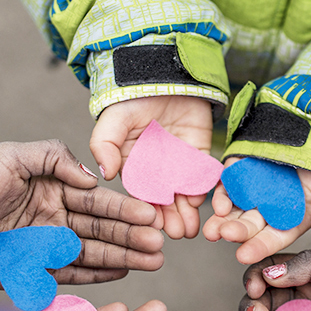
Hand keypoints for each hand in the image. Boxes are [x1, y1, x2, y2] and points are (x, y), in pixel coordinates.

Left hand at [0, 140, 164, 288]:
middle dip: (132, 237)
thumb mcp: (11, 157)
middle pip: (101, 230)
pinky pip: (69, 276)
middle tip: (160, 246)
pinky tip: (121, 274)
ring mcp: (44, 247)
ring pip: (92, 253)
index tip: (152, 216)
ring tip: (152, 262)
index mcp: (52, 188)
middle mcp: (53, 218)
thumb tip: (92, 178)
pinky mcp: (31, 274)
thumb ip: (53, 159)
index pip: (97, 200)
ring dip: (123, 257)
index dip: (125, 209)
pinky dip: (95, 276)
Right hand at [92, 95, 214, 238]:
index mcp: (135, 169)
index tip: (151, 227)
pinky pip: (205, 175)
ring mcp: (180, 165)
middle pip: (165, 201)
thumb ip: (104, 144)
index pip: (141, 196)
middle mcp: (158, 172)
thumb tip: (104, 173)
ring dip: (188, 213)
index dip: (146, 212)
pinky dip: (205, 189)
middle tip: (177, 234)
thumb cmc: (133, 98)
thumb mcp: (113, 120)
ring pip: (185, 195)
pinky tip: (204, 202)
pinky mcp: (200, 155)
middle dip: (171, 219)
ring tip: (191, 228)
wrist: (164, 75)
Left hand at [203, 160, 310, 263]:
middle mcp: (269, 208)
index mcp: (290, 219)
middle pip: (249, 224)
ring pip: (234, 207)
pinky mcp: (243, 168)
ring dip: (221, 218)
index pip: (273, 236)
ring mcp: (254, 189)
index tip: (243, 255)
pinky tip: (218, 201)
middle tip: (222, 236)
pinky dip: (223, 190)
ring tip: (211, 228)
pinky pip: (230, 181)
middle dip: (235, 231)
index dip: (259, 246)